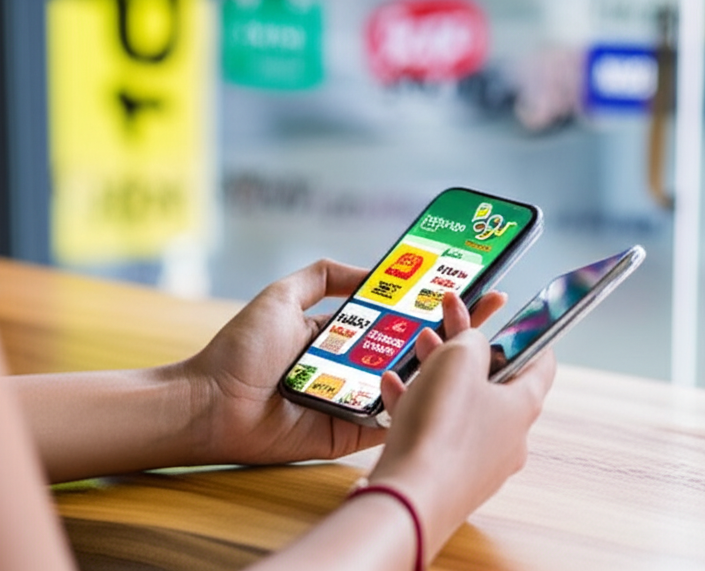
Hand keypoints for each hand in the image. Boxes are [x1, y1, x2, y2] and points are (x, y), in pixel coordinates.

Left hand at [183, 259, 506, 465]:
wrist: (212, 404)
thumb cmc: (241, 350)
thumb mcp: (282, 296)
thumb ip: (323, 275)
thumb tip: (372, 269)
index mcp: (343, 335)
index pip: (396, 315)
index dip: (430, 301)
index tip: (466, 284)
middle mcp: (355, 367)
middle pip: (411, 347)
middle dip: (452, 328)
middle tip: (492, 308)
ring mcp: (356, 401)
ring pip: (408, 383)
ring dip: (442, 366)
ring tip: (480, 343)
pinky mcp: (351, 434)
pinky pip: (390, 420)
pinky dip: (417, 407)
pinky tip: (450, 388)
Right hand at [369, 293, 556, 558]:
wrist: (409, 497)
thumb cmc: (441, 426)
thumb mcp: (458, 359)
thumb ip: (471, 340)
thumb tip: (473, 344)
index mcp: (523, 406)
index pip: (541, 364)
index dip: (528, 336)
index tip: (513, 319)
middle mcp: (509, 437)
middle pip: (491, 382)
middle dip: (464, 349)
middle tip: (442, 323)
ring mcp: (479, 461)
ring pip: (460, 406)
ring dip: (437, 374)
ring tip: (415, 350)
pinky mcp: (448, 476)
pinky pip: (437, 433)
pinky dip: (418, 407)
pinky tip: (393, 388)